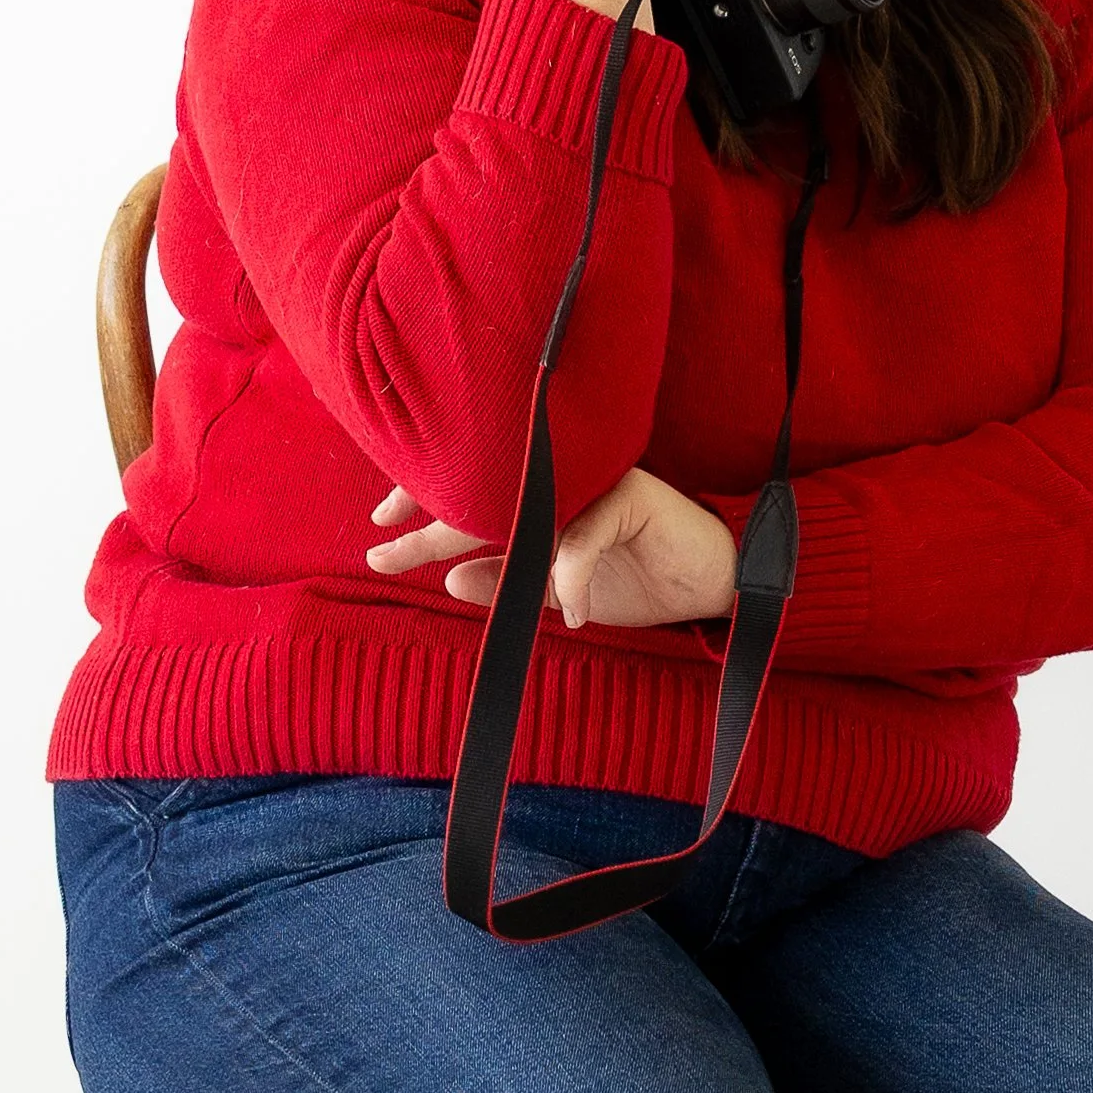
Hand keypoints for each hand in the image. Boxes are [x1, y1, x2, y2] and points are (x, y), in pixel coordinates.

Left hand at [366, 468, 738, 631]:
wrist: (714, 582)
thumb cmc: (639, 577)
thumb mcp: (559, 591)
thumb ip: (510, 582)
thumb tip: (449, 581)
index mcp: (543, 493)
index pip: (472, 493)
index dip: (423, 502)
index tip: (378, 527)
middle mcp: (563, 477)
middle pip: (483, 493)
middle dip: (430, 522)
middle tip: (382, 547)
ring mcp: (594, 480)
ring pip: (525, 510)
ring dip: (488, 547)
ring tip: (450, 576)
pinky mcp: (630, 495)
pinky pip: (582, 540)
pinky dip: (571, 580)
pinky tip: (570, 614)